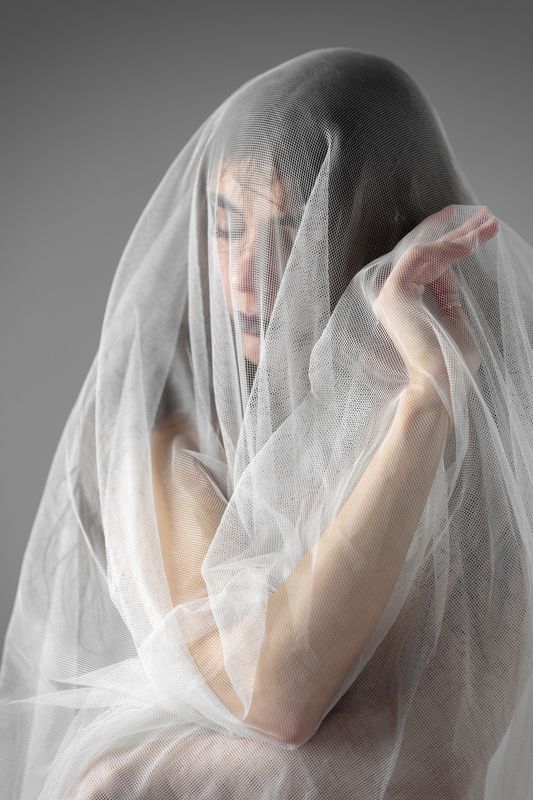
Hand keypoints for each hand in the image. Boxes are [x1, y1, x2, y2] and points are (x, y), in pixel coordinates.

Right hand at [372, 205, 498, 409]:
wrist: (439, 385)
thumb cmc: (450, 364)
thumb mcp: (454, 320)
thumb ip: (448, 294)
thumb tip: (451, 269)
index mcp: (404, 305)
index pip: (426, 266)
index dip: (447, 243)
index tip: (473, 228)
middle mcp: (391, 297)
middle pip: (426, 254)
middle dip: (458, 233)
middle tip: (486, 217)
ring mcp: (389, 294)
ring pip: (424, 251)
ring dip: (457, 237)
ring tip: (487, 225)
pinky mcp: (395, 293)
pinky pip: (419, 257)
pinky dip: (445, 247)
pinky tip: (468, 243)